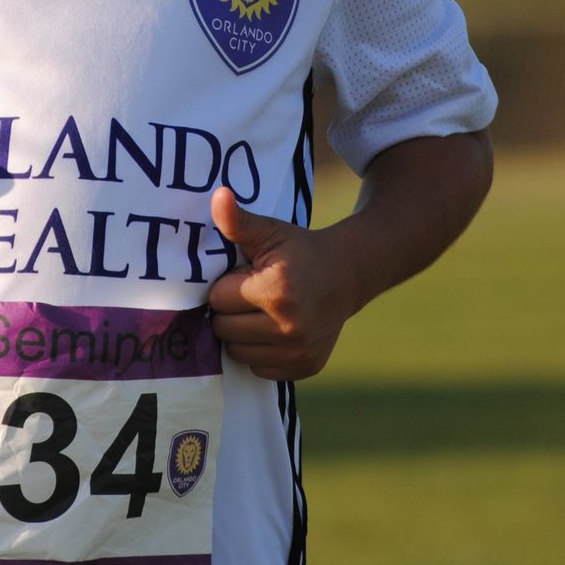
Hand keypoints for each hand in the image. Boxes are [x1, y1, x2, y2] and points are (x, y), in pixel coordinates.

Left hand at [206, 187, 360, 380]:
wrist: (347, 275)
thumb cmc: (300, 251)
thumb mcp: (270, 232)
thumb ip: (238, 221)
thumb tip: (218, 196)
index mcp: (277, 291)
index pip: (217, 300)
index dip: (226, 285)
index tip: (246, 276)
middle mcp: (289, 327)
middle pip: (223, 330)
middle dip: (230, 311)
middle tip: (252, 295)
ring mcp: (299, 351)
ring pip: (237, 353)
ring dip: (242, 334)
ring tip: (261, 312)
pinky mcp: (305, 367)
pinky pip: (258, 368)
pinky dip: (260, 352)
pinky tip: (275, 330)